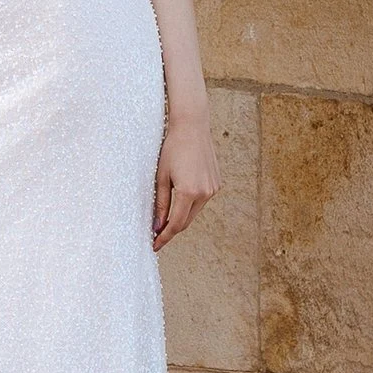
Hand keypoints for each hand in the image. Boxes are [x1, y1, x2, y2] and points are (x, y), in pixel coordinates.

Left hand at [153, 111, 218, 248]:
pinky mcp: (216, 184)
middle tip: (157, 235)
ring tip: (167, 216)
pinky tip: (182, 197)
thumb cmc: (172, 148)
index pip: (176, 224)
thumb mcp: (161, 177)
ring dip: (181, 215)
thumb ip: (160, 204)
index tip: (155, 245)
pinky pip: (201, 200)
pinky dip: (191, 204)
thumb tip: (157, 226)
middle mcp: (204, 193)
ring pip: (194, 211)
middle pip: (186, 221)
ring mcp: (213, 189)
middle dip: (172, 229)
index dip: (164, 237)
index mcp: (188, 192)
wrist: (192, 127)